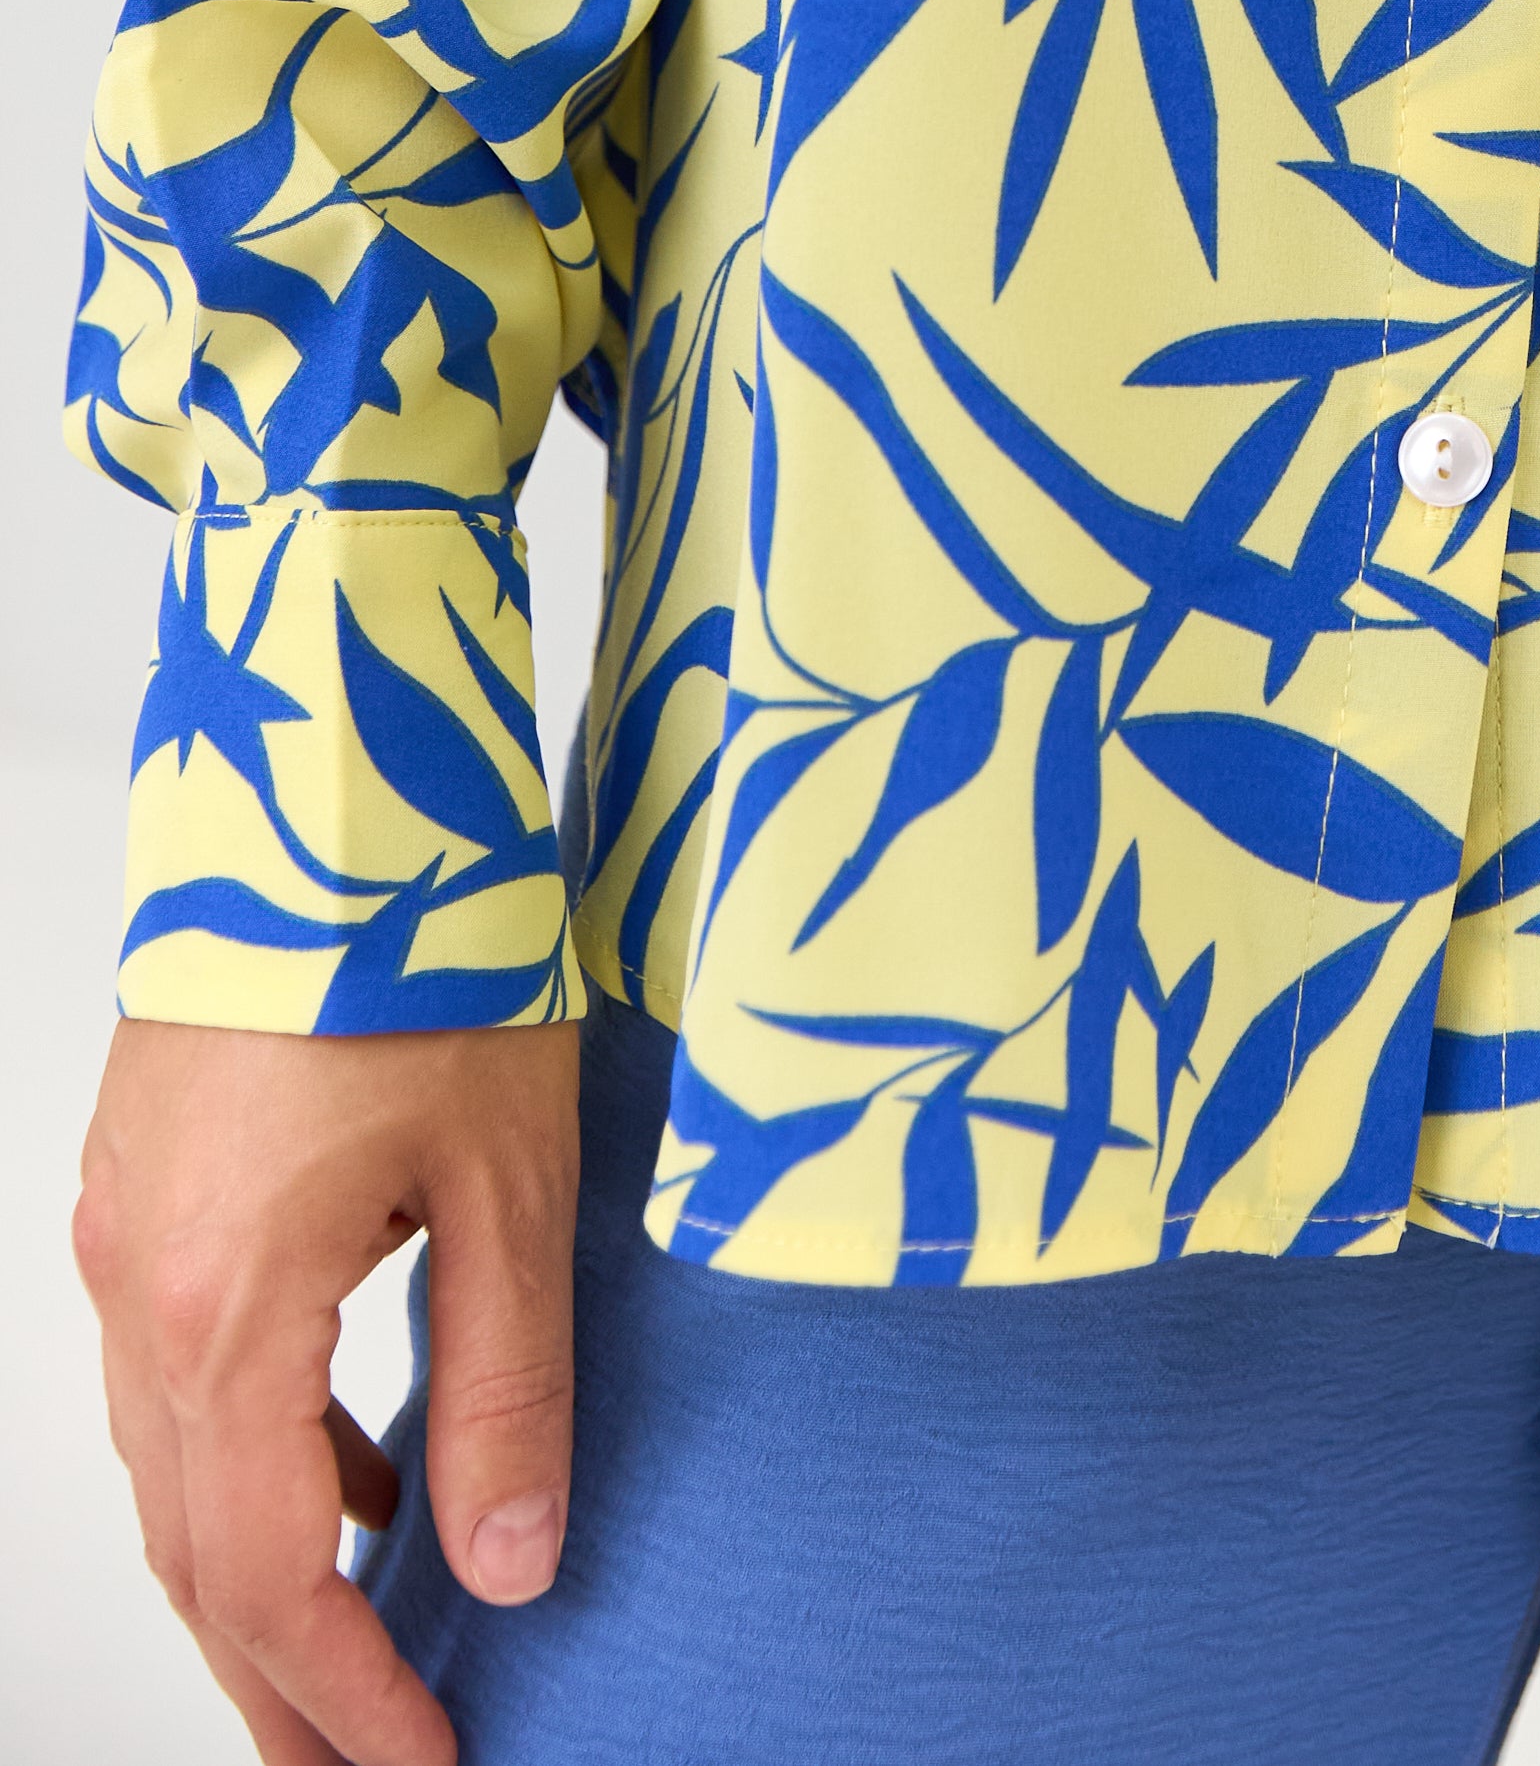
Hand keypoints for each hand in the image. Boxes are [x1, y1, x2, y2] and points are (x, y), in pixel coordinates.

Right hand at [75, 1014, 582, 1765]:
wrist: (327, 767)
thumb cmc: (428, 944)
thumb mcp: (511, 1176)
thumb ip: (506, 1381)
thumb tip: (507, 1565)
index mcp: (226, 1312)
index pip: (269, 1577)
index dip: (342, 1700)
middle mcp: (143, 1291)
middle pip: (196, 1550)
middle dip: (276, 1681)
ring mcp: (128, 1231)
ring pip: (176, 1465)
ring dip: (258, 1570)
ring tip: (353, 1659)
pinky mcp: (149, 1176)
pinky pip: (184, 1369)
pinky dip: (260, 1449)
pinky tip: (359, 1474)